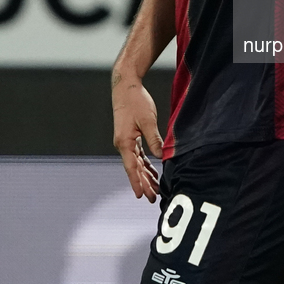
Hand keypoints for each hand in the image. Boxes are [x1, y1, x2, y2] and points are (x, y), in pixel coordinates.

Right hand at [112, 72, 162, 201]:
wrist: (125, 86)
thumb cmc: (135, 101)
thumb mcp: (147, 120)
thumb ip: (154, 139)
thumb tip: (160, 155)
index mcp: (124, 142)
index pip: (131, 167)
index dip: (136, 182)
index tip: (140, 195)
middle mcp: (123, 144)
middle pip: (133, 168)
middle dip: (143, 183)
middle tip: (153, 197)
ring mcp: (126, 140)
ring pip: (136, 162)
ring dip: (145, 175)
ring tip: (154, 188)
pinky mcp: (131, 135)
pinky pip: (138, 154)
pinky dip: (145, 163)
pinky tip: (152, 171)